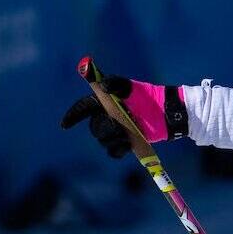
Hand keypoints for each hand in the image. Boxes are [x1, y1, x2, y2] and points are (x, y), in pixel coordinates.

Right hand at [60, 76, 177, 157]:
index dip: (73, 115)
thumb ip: (115, 83)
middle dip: (104, 129)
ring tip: (126, 136)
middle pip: (95, 127)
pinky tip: (127, 145)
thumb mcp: (131, 88)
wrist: (167, 114)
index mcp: (105, 101)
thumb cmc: (149, 97)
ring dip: (112, 139)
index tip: (65, 125)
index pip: (84, 107)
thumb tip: (100, 82)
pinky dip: (118, 150)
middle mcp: (108, 115)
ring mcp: (117, 129)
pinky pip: (114, 151)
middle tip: (118, 127)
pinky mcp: (126, 141)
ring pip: (104, 140)